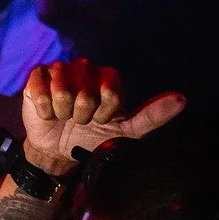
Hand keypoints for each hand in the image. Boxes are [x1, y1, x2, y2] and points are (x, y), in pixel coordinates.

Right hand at [22, 59, 184, 175]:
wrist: (58, 150)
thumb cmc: (93, 138)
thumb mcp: (126, 132)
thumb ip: (153, 116)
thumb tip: (182, 100)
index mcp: (107, 77)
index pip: (111, 89)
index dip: (105, 111)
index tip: (102, 120)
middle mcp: (85, 69)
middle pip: (86, 91)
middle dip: (83, 115)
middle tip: (80, 120)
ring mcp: (59, 71)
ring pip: (63, 89)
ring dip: (63, 113)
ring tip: (63, 117)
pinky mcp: (36, 78)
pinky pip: (40, 89)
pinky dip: (45, 109)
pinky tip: (48, 113)